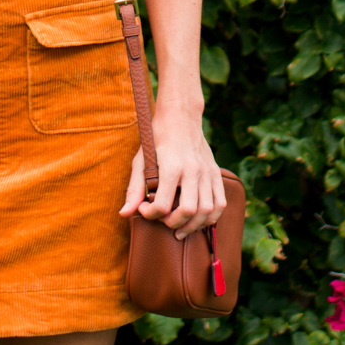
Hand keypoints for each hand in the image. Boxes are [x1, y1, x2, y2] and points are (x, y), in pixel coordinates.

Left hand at [119, 109, 225, 240]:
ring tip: (180, 228)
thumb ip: (134, 188)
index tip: (144, 209)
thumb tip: (124, 213)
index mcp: (172, 166)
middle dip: (173, 223)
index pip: (163, 205)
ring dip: (193, 225)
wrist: (180, 116)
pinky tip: (198, 219)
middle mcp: (192, 170)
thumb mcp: (141, 159)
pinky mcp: (216, 173)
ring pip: (206, 211)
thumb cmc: (157, 137)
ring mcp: (207, 172)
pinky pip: (220, 203)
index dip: (151, 214)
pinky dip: (210, 217)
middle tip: (162, 221)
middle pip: (188, 211)